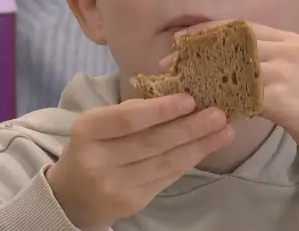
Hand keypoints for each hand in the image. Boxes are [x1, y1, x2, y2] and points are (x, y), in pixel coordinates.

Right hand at [45, 95, 233, 228]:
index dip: (161, 110)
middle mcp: (98, 159)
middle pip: (151, 142)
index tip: (190, 99)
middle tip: (219, 114)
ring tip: (224, 131)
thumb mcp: (99, 124)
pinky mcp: (131, 202)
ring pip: (164, 162)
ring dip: (198, 146)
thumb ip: (131, 111)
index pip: (128, 119)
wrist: (73, 194)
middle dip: (190, 127)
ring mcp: (114, 184)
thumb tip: (179, 95)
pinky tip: (205, 149)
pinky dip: (188, 161)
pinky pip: (166, 178)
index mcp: (87, 130)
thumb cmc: (93, 147)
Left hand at [162, 21, 298, 154]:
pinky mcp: (282, 95)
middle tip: (170, 62)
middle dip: (196, 51)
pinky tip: (204, 107)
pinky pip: (241, 94)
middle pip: (230, 42)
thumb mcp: (291, 70)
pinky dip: (220, 100)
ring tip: (180, 85)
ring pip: (231, 67)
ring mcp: (284, 70)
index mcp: (286, 38)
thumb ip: (262, 62)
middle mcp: (284, 48)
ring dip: (202, 76)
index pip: (239, 26)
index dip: (207, 31)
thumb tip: (221, 65)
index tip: (181, 38)